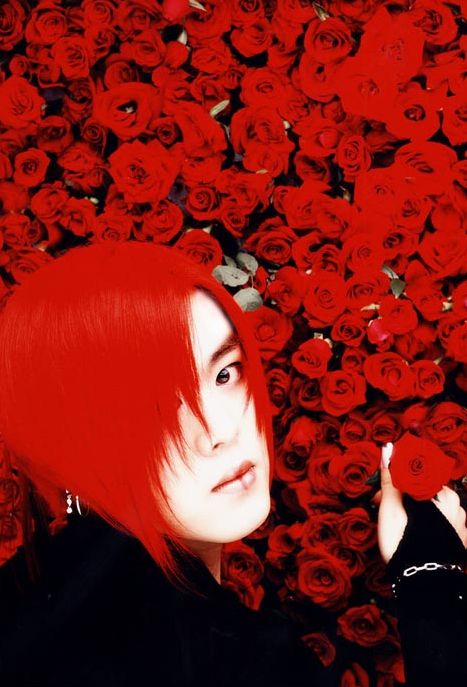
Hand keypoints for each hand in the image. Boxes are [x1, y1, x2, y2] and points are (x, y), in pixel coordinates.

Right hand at [376, 442, 466, 563]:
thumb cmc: (404, 542)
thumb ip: (392, 476)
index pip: (414, 474)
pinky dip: (427, 524)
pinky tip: (413, 535)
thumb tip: (389, 448)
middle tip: (381, 509)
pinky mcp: (460, 541)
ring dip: (413, 510)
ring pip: (433, 507)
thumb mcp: (392, 508)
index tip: (379, 496)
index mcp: (440, 493)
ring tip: (397, 526)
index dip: (393, 481)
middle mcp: (455, 505)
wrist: (423, 584)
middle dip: (401, 496)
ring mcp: (460, 524)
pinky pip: (442, 523)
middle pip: (423, 490)